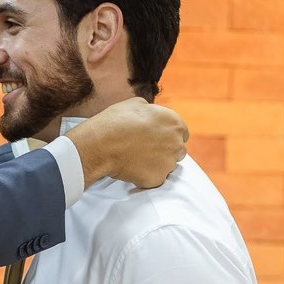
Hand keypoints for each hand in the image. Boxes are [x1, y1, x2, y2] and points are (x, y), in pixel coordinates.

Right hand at [65, 97, 187, 188]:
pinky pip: (154, 179)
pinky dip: (145, 176)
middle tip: (147, 151)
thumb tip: (150, 115)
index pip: (182, 133)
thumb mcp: (136, 104)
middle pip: (178, 151)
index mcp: (174, 123)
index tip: (157, 139)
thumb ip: (151, 111)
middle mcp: (176, 143)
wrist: (101, 144)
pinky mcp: (157, 179)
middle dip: (166, 151)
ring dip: (156, 164)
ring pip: (167, 166)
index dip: (168, 136)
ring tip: (137, 160)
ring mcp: (168, 163)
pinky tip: (132, 169)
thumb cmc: (116, 121)